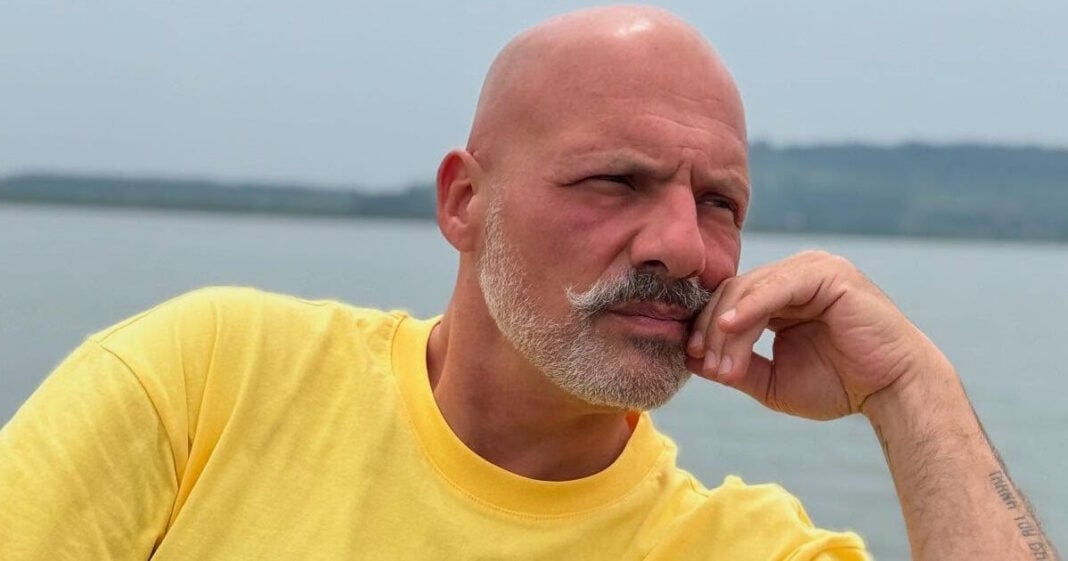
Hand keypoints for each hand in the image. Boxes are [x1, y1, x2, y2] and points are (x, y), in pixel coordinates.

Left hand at [685, 250, 941, 419]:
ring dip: (728, 328)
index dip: (706, 328)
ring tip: (722, 365)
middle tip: (706, 366)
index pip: (729, 301)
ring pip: (749, 290)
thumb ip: (736, 366)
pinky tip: (731, 327)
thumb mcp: (773, 380)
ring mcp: (812, 268)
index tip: (692, 360)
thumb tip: (693, 360)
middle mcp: (794, 275)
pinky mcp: (827, 273)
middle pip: (733, 292)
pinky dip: (751, 307)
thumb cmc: (840, 385)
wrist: (892, 392)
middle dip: (712, 331)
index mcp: (782, 293)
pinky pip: (776, 286)